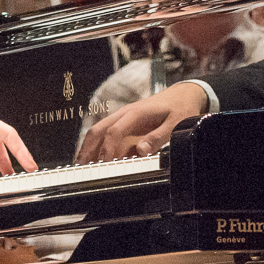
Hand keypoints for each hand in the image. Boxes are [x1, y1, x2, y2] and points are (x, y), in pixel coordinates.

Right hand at [75, 81, 209, 162]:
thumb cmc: (179, 109)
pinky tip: (94, 159)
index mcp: (136, 113)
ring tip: (81, 166)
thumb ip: (158, 138)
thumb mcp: (175, 124)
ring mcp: (122, 118)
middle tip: (81, 168)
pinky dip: (97, 147)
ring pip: (98, 131)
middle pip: (98, 130)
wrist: (182, 95)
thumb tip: (140, 151)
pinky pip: (106, 135)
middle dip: (87, 149)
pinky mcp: (124, 124)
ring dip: (88, 148)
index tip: (104, 165)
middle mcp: (124, 114)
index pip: (113, 132)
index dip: (107, 149)